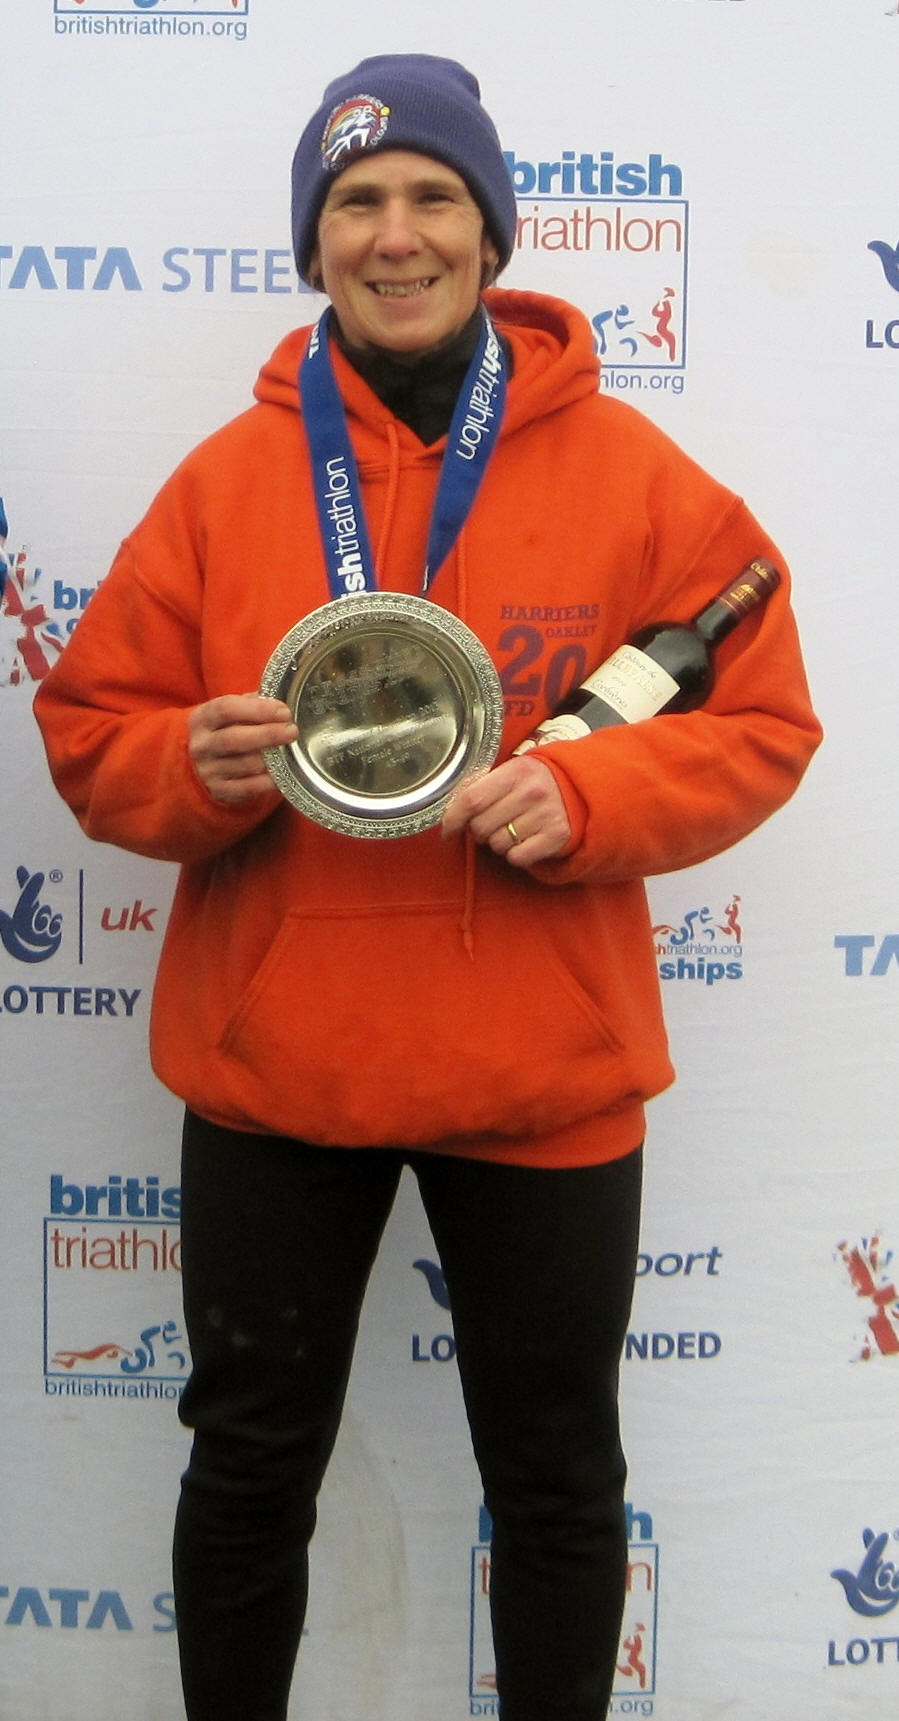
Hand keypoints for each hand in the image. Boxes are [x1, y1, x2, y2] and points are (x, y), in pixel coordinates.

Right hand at [188, 694, 297, 805]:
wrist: (202, 766)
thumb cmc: (225, 731)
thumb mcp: (231, 713)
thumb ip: (252, 704)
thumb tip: (279, 703)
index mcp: (202, 719)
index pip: (226, 709)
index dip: (258, 709)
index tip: (284, 712)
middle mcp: (201, 745)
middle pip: (234, 738)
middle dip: (268, 734)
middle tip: (292, 731)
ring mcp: (208, 771)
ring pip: (246, 764)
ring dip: (272, 758)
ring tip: (289, 751)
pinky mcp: (219, 791)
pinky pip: (250, 787)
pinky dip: (270, 780)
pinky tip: (283, 772)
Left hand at [442, 755, 570, 865]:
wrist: (580, 790)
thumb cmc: (537, 783)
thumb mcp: (513, 772)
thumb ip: (484, 786)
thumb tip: (451, 812)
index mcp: (516, 771)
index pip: (472, 800)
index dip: (453, 819)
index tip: (448, 830)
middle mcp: (532, 792)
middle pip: (481, 827)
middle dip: (479, 831)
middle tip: (492, 824)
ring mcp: (546, 815)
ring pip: (497, 845)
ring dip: (499, 843)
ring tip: (513, 829)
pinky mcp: (556, 837)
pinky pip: (517, 858)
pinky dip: (516, 855)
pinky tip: (525, 840)